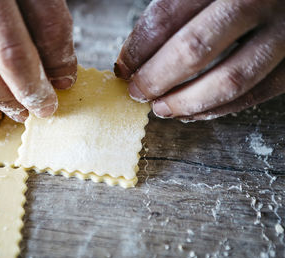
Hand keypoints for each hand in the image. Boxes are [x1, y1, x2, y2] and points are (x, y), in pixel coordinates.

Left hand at [115, 0, 284, 120]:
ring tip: (161, 108)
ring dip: (187, 101)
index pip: (167, 16)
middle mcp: (255, 1)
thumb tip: (137, 54)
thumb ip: (176, 8)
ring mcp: (282, 33)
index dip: (138, 48)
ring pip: (229, 79)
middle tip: (137, 92)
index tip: (124, 67)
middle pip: (193, 49)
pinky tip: (195, 112)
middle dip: (156, 78)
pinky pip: (258, 92)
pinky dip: (221, 109)